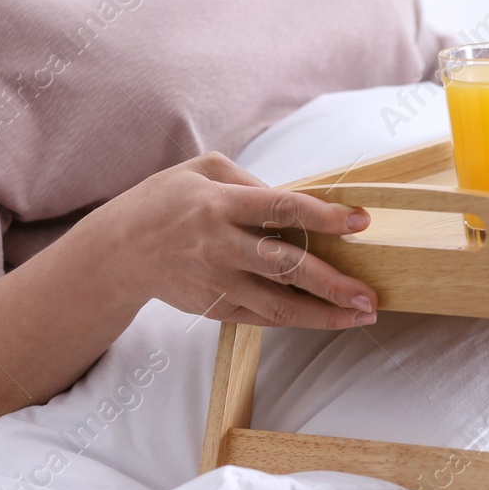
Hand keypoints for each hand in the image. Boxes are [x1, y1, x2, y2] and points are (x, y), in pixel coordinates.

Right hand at [100, 152, 379, 328]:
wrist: (118, 251)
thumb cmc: (167, 200)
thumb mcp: (204, 169)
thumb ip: (252, 180)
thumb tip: (299, 199)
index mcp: (220, 204)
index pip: (281, 209)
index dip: (323, 216)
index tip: (361, 222)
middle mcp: (220, 246)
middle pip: (285, 266)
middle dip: (332, 283)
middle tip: (370, 294)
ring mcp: (217, 282)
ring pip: (278, 304)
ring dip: (325, 314)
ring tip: (362, 316)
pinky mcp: (215, 307)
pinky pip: (264, 317)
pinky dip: (298, 320)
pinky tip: (328, 319)